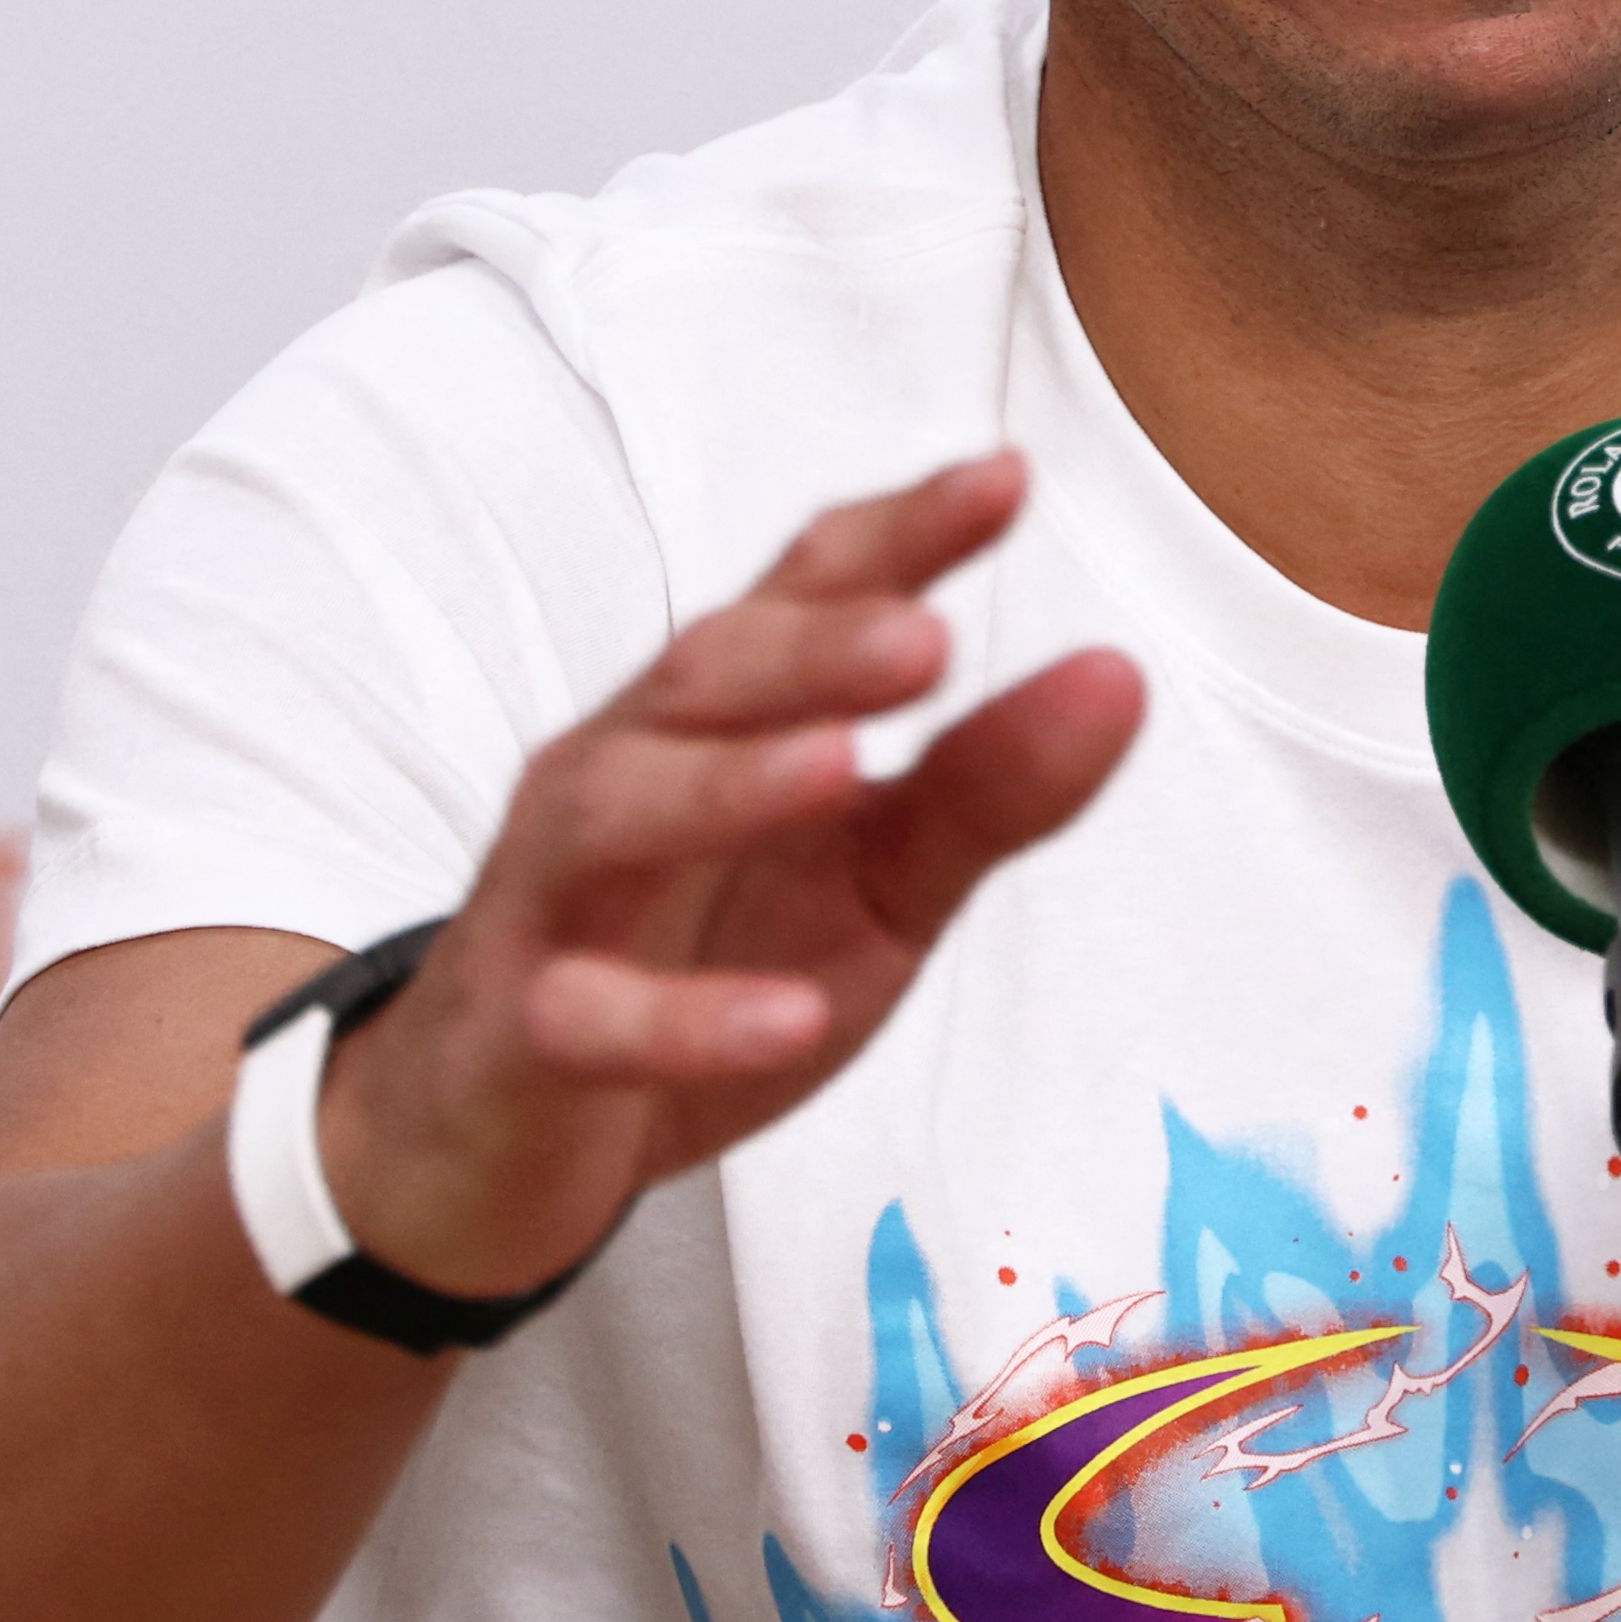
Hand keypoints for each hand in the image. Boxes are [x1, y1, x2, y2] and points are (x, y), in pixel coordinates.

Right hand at [314, 454, 1141, 1296]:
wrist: (500, 1141)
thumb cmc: (705, 963)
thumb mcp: (874, 883)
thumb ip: (984, 788)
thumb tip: (1120, 678)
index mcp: (715, 720)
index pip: (802, 596)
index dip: (895, 536)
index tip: (1006, 480)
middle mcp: (620, 771)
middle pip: (703, 678)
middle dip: (813, 648)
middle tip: (932, 636)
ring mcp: (554, 897)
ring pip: (616, 814)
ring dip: (728, 787)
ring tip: (842, 768)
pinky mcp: (517, 1031)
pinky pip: (589, 1016)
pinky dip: (684, 1018)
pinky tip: (785, 1018)